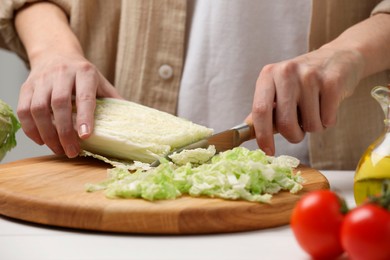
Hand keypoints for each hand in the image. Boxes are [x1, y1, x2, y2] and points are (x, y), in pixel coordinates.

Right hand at [17, 52, 121, 157]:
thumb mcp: (101, 82)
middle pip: (59, 104)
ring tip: (59, 149)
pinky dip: (31, 129)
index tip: (86, 137)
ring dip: (47, 134)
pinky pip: (23, 110)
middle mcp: (61, 73)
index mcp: (85, 72)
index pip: (84, 96)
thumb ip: (114, 100)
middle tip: (72, 151)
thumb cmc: (83, 74)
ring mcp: (42, 79)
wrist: (56, 54)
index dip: (85, 117)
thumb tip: (131, 122)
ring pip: (38, 109)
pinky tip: (42, 141)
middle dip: (65, 132)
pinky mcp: (27, 86)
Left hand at [250, 46, 364, 154]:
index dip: (263, 136)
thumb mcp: (278, 88)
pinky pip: (328, 120)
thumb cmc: (302, 80)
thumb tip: (246, 130)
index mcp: (268, 75)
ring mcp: (310, 76)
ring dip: (313, 127)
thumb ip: (264, 109)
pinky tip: (327, 105)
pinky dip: (328, 121)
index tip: (268, 151)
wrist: (337, 58)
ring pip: (310, 125)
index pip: (260, 111)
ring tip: (315, 110)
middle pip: (285, 124)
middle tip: (298, 131)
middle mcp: (286, 72)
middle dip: (293, 136)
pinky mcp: (332, 82)